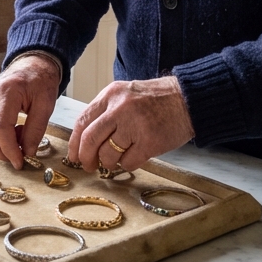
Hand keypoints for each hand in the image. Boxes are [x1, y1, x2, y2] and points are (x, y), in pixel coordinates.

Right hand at [0, 53, 60, 169]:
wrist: (31, 67)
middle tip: (16, 159)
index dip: (9, 149)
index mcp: (7, 91)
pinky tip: (9, 134)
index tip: (20, 162)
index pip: (0, 127)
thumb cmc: (40, 83)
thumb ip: (36, 129)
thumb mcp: (46, 105)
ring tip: (16, 142)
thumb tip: (27, 153)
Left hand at [68, 76, 194, 171]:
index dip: (75, 143)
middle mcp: (120, 108)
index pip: (82, 121)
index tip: (74, 155)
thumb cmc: (155, 100)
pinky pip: (128, 163)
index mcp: (111, 95)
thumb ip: (106, 112)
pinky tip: (134, 157)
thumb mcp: (125, 95)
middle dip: (86, 158)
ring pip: (108, 154)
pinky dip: (127, 164)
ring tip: (115, 161)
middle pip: (90, 140)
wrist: (187, 100)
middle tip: (89, 166)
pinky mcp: (150, 142)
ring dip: (108, 163)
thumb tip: (85, 141)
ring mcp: (135, 125)